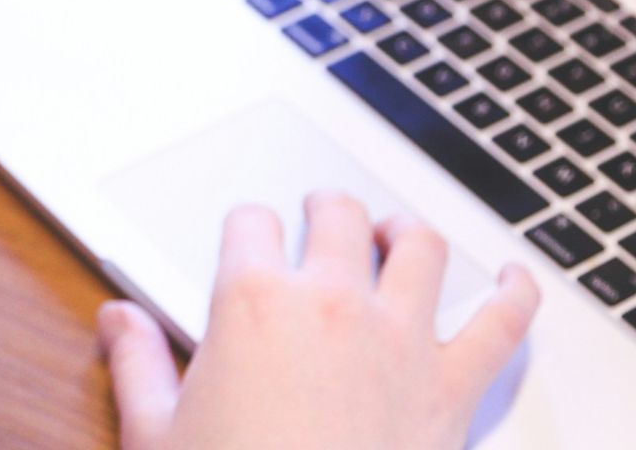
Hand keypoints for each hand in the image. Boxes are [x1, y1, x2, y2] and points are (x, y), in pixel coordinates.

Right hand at [99, 193, 540, 449]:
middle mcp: (331, 305)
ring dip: (408, 232)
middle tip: (322, 212)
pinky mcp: (452, 389)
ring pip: (421, 248)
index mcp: (253, 305)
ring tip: (397, 233)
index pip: (251, 223)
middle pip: (338, 215)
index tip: (248, 237)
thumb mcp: (156, 433)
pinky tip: (517, 279)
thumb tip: (117, 318)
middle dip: (326, 207)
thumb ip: (139, 364)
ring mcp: (400, 342)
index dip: (247, 226)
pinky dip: (518, 293)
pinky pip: (503, 324)